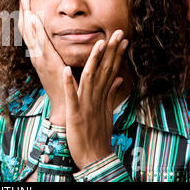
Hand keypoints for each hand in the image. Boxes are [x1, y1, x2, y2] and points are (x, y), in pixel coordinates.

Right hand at [18, 0, 68, 125]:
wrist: (66, 106)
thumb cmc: (65, 85)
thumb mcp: (60, 65)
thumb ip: (59, 51)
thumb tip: (61, 37)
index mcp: (39, 53)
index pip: (29, 28)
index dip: (26, 10)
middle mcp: (36, 54)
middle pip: (25, 25)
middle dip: (23, 6)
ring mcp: (39, 58)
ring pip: (29, 31)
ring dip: (26, 12)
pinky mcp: (47, 63)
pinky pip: (39, 43)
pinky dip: (35, 29)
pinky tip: (33, 17)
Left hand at [63, 29, 128, 169]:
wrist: (94, 156)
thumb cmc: (98, 132)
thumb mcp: (106, 110)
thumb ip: (111, 93)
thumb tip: (119, 78)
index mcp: (102, 95)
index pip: (111, 70)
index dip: (117, 54)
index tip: (123, 38)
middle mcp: (97, 97)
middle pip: (105, 70)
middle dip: (112, 51)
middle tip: (119, 33)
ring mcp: (87, 104)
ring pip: (91, 78)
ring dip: (94, 61)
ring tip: (98, 44)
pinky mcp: (76, 113)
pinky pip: (73, 97)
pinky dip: (69, 84)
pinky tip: (66, 71)